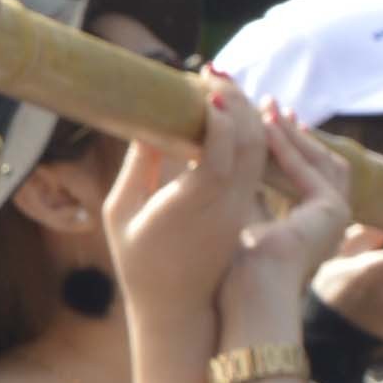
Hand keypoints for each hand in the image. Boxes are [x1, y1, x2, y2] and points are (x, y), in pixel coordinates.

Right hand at [103, 74, 268, 316]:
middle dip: (237, 102)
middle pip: (249, 143)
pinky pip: (257, 164)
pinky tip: (234, 118)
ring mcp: (240, 210)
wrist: (177, 308)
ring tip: (224, 89)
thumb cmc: (138, 261)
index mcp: (192, 206)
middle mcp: (225, 205)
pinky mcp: (245, 212)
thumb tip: (147, 123)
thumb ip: (137, 166)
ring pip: (260, 151)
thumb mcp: (121, 213)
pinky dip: (251, 135)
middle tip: (215, 74)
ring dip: (248, 115)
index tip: (205, 88)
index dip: (219, 115)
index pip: (221, 150)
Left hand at [211, 107, 356, 349]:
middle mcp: (329, 219)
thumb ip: (244, 193)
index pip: (305, 173)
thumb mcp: (240, 221)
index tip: (264, 119)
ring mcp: (336, 215)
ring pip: (321, 159)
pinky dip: (288, 148)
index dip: (286, 145)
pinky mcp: (332, 211)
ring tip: (266, 109)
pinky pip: (311, 169)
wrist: (249, 300)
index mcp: (309, 224)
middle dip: (294, 132)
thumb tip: (225, 162)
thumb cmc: (236, 274)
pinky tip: (265, 128)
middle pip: (321, 161)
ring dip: (291, 134)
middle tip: (270, 104)